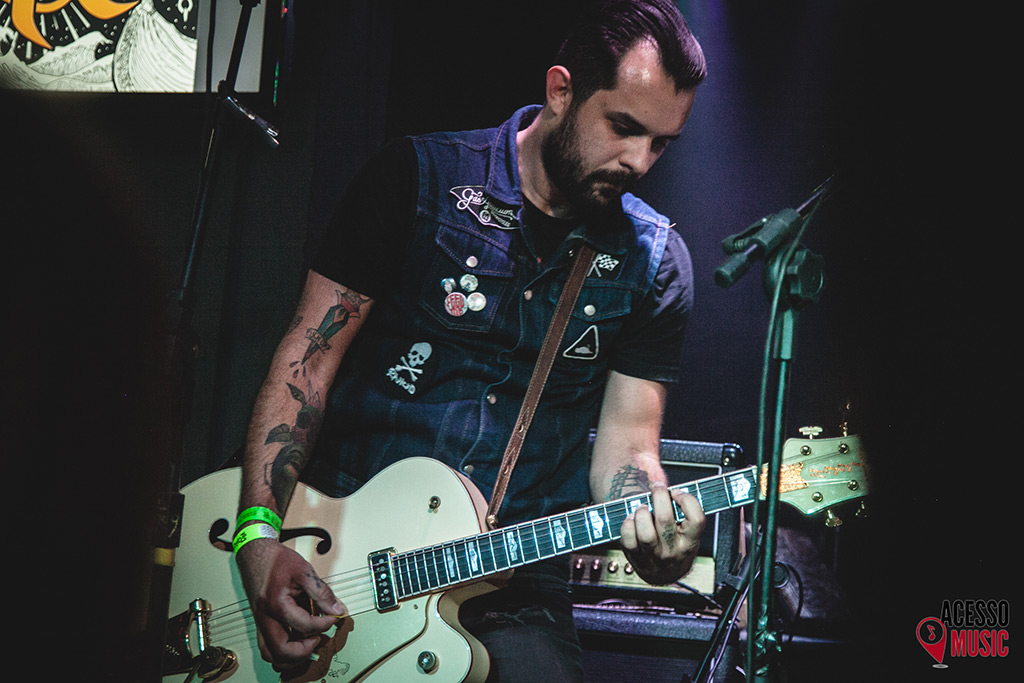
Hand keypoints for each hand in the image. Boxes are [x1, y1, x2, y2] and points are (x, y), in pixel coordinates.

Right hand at [235, 538, 345, 669]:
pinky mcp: (261, 623)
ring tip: (307, 644)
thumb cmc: (277, 561)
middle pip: (282, 651)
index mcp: (276, 604)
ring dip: (291, 657)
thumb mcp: (304, 570)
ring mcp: (261, 623)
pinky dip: (282, 653)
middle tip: (318, 637)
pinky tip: (296, 643)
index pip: (305, 626)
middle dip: (305, 649)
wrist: (256, 555)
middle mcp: (265, 618)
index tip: (333, 617)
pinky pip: (267, 648)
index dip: (324, 624)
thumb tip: (335, 609)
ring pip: (270, 655)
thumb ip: (321, 591)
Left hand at [619, 481, 704, 584]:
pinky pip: (628, 541)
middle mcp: (673, 551)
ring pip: (645, 533)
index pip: (696, 519)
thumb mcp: (688, 535)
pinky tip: (631, 518)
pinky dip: (627, 525)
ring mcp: (654, 556)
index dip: (686, 499)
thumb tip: (671, 489)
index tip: (677, 492)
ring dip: (642, 513)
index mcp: (690, 542)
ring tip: (642, 506)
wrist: (665, 575)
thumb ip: (684, 515)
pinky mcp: (636, 558)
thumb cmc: (676, 546)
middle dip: (659, 496)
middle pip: (665, 520)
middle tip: (657, 488)